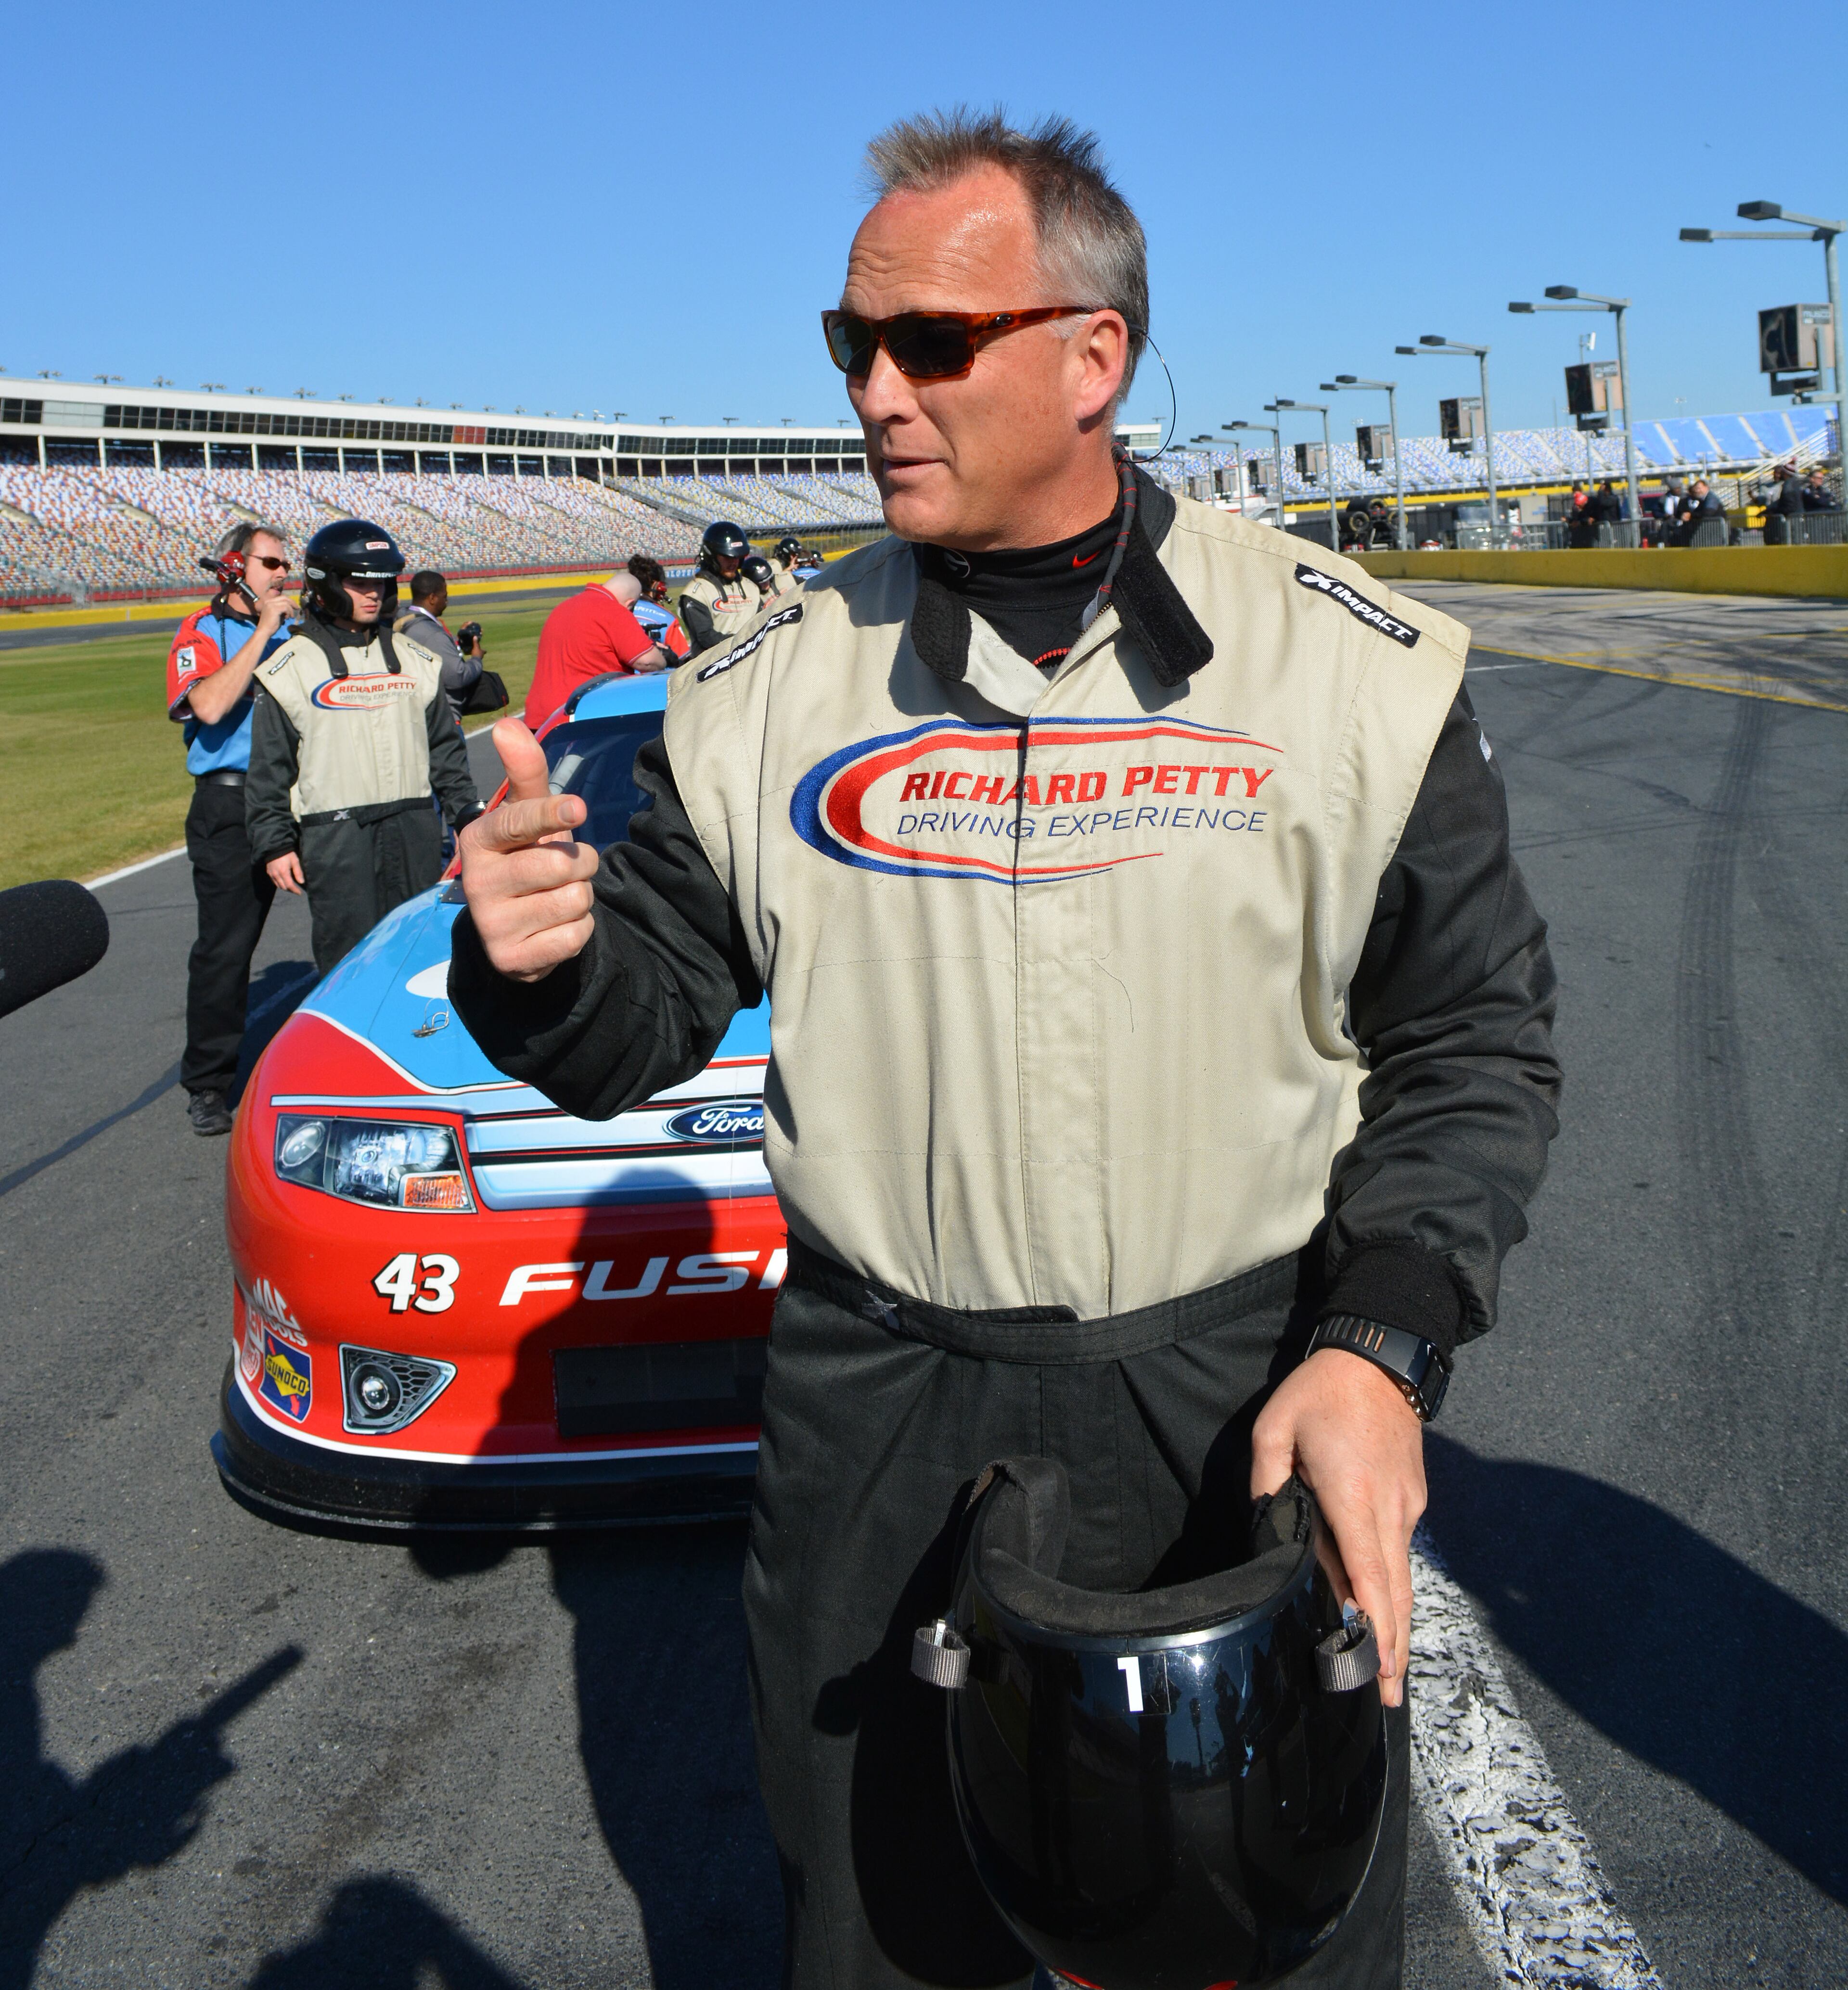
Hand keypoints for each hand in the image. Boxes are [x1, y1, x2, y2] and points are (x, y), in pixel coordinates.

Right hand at [256, 589, 292, 633]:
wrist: (264, 631)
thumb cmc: (271, 625)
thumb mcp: (277, 615)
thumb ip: (282, 610)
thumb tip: (290, 608)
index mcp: (268, 602)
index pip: (281, 597)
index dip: (289, 601)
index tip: (294, 606)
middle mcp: (269, 601)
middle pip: (284, 598)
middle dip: (292, 603)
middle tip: (297, 608)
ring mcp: (271, 604)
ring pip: (286, 603)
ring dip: (290, 610)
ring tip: (290, 617)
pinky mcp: (274, 609)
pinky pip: (286, 608)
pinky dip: (289, 612)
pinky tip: (287, 618)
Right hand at [266, 852, 303, 894]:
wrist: (275, 847)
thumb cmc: (287, 853)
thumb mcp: (295, 861)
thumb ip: (298, 872)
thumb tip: (301, 882)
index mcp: (283, 872)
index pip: (289, 885)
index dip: (295, 890)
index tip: (300, 893)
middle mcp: (276, 875)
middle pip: (283, 887)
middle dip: (290, 890)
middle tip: (296, 890)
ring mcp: (271, 874)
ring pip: (278, 885)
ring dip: (285, 888)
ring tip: (291, 887)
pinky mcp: (268, 872)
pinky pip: (274, 881)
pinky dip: (279, 884)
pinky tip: (284, 882)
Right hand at [457, 717, 598, 982]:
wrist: (514, 930)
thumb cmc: (526, 857)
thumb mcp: (527, 815)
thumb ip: (525, 773)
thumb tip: (506, 724)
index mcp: (478, 840)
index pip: (516, 822)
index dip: (550, 814)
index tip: (577, 808)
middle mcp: (477, 882)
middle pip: (559, 865)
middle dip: (580, 863)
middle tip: (564, 867)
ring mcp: (491, 924)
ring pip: (573, 900)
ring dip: (580, 897)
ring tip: (556, 896)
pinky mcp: (512, 959)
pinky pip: (575, 936)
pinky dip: (578, 930)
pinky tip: (554, 926)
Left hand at [1250, 1347, 1425, 1707]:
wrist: (1381, 1357)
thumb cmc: (1320, 1392)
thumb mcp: (1274, 1429)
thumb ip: (1268, 1484)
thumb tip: (1271, 1528)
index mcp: (1353, 1496)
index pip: (1370, 1576)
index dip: (1376, 1627)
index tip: (1381, 1670)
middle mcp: (1389, 1509)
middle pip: (1395, 1592)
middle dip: (1391, 1647)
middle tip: (1383, 1695)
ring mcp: (1407, 1505)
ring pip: (1401, 1575)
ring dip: (1393, 1620)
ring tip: (1383, 1667)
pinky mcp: (1413, 1497)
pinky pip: (1399, 1549)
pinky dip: (1392, 1583)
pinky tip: (1377, 1604)